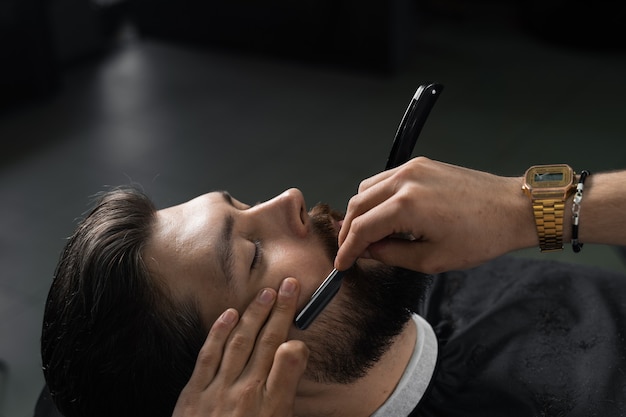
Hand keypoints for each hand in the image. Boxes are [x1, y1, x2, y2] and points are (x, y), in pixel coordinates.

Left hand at [172, 278, 308, 416]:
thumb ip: (285, 395)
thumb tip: (294, 361)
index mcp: (271, 407)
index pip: (290, 362)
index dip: (297, 341)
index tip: (302, 333)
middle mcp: (246, 394)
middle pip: (267, 343)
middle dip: (281, 311)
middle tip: (291, 284)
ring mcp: (217, 392)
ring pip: (240, 342)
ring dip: (254, 314)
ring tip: (267, 293)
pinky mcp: (193, 394)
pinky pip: (209, 356)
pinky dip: (219, 333)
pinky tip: (230, 314)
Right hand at [335, 157, 535, 273]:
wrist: (512, 209)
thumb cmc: (482, 235)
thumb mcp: (432, 258)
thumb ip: (391, 255)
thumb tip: (367, 252)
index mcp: (407, 206)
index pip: (362, 228)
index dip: (348, 249)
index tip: (342, 263)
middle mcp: (405, 180)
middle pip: (358, 204)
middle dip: (349, 230)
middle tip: (350, 251)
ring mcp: (412, 168)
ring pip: (367, 188)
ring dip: (361, 211)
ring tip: (367, 234)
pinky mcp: (421, 164)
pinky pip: (385, 179)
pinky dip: (377, 197)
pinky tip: (384, 215)